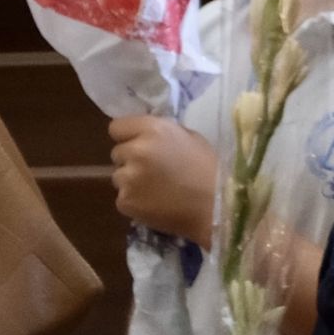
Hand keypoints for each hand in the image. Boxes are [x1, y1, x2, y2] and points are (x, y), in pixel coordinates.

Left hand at [109, 115, 217, 245]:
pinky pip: (123, 197)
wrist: (216, 206)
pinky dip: (135, 201)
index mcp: (153, 129)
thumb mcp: (191, 138)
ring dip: (132, 181)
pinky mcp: (125, 202)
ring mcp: (128, 178)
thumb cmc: (210, 169)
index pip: (117, 127)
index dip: (128, 136)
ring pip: (119, 176)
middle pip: (117, 153)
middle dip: (131, 160)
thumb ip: (163, 134)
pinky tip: (155, 204)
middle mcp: (136, 150)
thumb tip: (147, 137)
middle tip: (153, 170)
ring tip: (157, 190)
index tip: (139, 144)